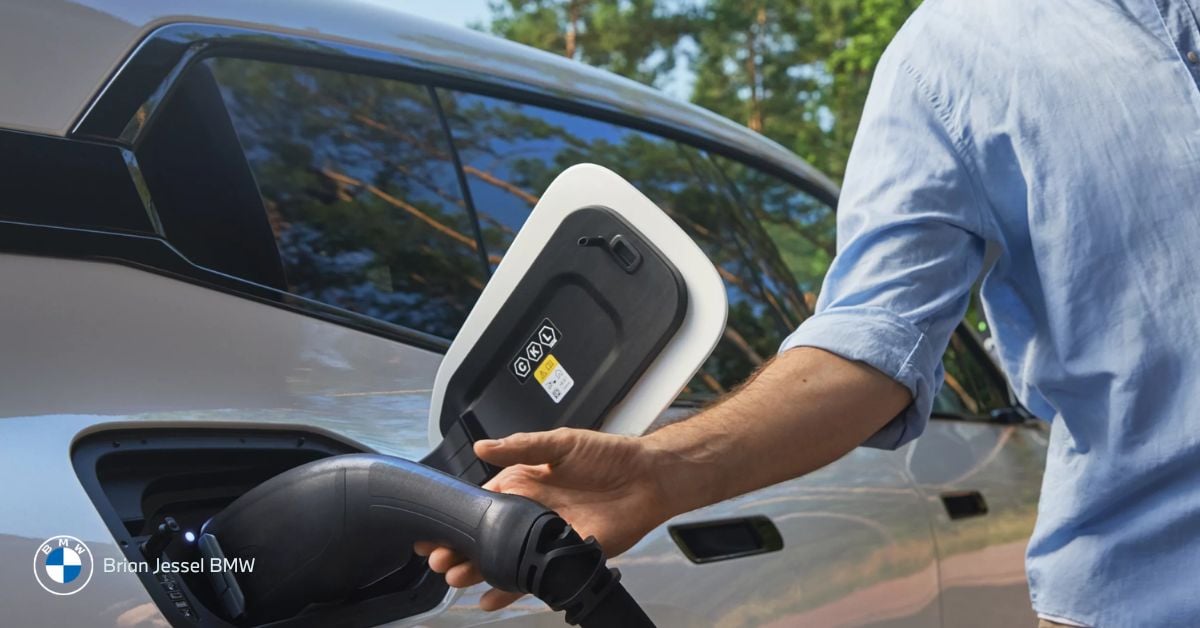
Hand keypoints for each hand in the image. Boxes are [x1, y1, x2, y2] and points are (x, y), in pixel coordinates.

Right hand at [414, 428, 673, 610]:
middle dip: (460, 548)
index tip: (432, 528)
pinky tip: (488, 601)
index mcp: (523, 483)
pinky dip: (510, 591)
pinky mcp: (563, 556)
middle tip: (438, 559)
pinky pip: (533, 577)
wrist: (648, 479)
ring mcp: (545, 537)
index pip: (482, 503)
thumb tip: (482, 446)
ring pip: (503, 559)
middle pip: (487, 536)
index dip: (457, 516)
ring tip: (456, 577)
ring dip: (478, 570)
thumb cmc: (608, 455)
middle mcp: (530, 513)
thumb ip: (521, 447)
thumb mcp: (561, 443)